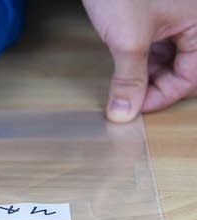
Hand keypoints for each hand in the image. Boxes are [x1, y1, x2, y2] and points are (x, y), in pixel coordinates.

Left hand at [83, 0, 196, 121]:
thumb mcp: (127, 40)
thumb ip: (129, 79)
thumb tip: (124, 113)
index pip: (193, 75)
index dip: (164, 95)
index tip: (136, 107)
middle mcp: (194, 18)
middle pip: (184, 65)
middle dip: (156, 84)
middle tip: (130, 97)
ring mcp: (176, 12)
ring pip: (170, 54)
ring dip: (148, 72)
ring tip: (125, 82)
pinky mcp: (156, 9)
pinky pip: (158, 40)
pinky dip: (142, 56)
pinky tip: (125, 64)